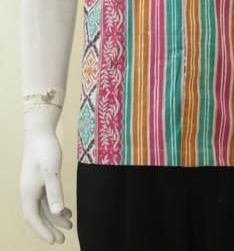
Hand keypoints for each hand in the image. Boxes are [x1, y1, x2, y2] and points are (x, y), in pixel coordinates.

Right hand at [20, 124, 72, 242]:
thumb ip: (54, 192)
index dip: (43, 232)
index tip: (54, 241)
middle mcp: (28, 191)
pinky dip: (55, 206)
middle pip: (37, 216)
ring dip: (55, 218)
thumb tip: (57, 213)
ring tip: (69, 225)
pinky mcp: (40, 179)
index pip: (33, 219)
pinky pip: (46, 198)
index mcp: (28, 192)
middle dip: (48, 229)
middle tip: (62, 240)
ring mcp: (33, 185)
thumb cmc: (45, 149)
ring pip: (43, 207)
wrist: (40, 131)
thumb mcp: (51, 171)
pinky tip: (66, 209)